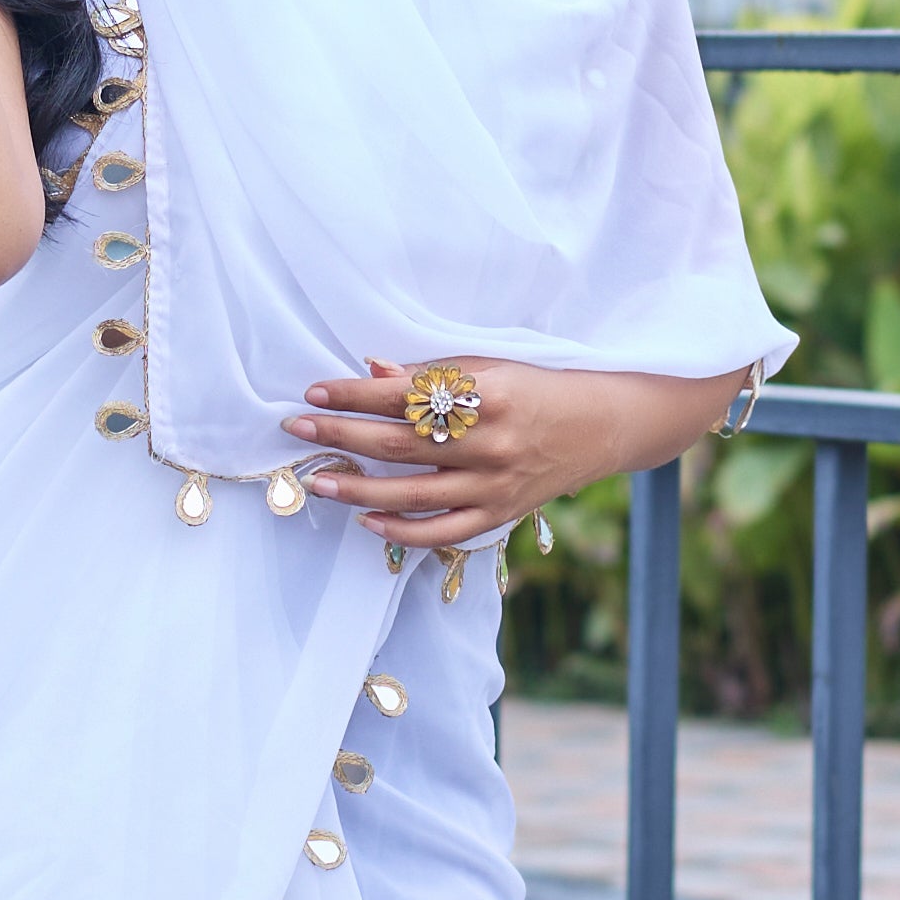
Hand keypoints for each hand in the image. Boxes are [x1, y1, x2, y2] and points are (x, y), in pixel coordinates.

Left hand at [283, 356, 642, 557]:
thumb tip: (371, 369)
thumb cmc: (538, 388)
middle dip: (341, 436)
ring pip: (412, 495)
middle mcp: (489, 443)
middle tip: (299, 430)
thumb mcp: (490, 367)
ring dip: (358, 490)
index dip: (354, 394)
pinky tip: (368, 521)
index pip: (404, 396)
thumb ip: (432, 374)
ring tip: (319, 481)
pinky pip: (443, 533)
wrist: (601, 425)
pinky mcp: (500, 514)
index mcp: (486, 395)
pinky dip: (402, 530)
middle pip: (399, 444)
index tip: (314, 391)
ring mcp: (494, 484)